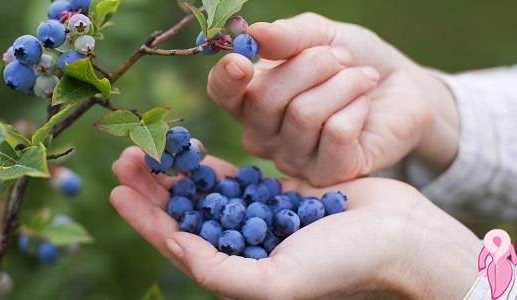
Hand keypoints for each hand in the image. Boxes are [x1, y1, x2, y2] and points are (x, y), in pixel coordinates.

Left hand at [110, 147, 478, 298]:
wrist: (399, 238)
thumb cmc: (343, 267)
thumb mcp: (276, 283)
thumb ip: (221, 272)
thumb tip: (174, 247)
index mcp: (237, 273)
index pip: (177, 244)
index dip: (144, 219)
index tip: (117, 190)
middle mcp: (242, 247)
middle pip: (185, 214)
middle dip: (153, 188)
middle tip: (126, 157)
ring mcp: (259, 219)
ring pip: (204, 193)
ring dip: (175, 172)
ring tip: (148, 147)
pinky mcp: (278, 194)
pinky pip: (235, 178)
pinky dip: (211, 165)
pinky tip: (190, 149)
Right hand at [207, 13, 459, 185]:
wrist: (401, 88)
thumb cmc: (352, 60)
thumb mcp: (321, 35)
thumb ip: (288, 36)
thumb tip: (255, 34)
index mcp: (249, 98)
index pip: (221, 93)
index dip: (226, 78)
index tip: (242, 61)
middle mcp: (262, 135)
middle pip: (265, 99)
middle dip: (311, 65)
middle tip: (342, 58)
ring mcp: (292, 159)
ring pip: (304, 114)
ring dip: (343, 84)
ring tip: (362, 78)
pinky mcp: (327, 175)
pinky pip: (336, 134)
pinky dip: (357, 108)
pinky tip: (364, 107)